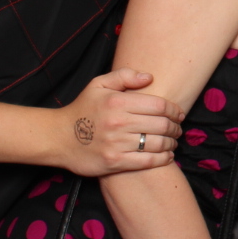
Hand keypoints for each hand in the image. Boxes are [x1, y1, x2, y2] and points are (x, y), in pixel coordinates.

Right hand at [58, 69, 181, 176]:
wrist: (58, 137)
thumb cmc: (82, 109)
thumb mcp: (98, 84)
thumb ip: (124, 76)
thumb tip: (150, 77)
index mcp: (117, 102)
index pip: (159, 105)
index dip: (174, 110)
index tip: (178, 114)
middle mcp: (119, 122)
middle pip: (161, 125)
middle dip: (175, 128)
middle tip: (178, 129)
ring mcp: (117, 144)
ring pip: (157, 143)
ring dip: (171, 143)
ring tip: (173, 142)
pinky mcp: (115, 162)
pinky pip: (147, 161)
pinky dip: (162, 159)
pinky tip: (168, 156)